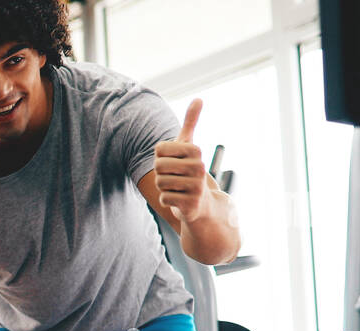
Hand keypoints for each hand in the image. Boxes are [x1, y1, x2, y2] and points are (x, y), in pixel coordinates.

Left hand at [154, 99, 213, 223]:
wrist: (201, 202)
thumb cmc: (189, 170)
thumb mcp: (189, 146)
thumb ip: (191, 123)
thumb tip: (198, 99)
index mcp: (195, 151)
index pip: (159, 149)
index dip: (160, 157)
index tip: (173, 162)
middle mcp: (199, 167)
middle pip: (158, 166)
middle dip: (161, 173)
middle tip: (173, 177)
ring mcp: (196, 186)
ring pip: (160, 183)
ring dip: (164, 187)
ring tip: (177, 187)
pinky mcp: (191, 204)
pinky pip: (164, 198)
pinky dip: (167, 200)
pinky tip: (178, 199)